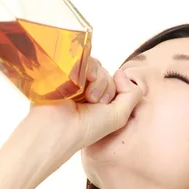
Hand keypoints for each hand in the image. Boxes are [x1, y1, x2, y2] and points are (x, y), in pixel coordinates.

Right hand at [19, 56, 142, 161]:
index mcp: (97, 99)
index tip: (103, 105)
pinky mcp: (62, 70)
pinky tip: (76, 84)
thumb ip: (132, 94)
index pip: (114, 81)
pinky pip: (82, 59)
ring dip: (95, 81)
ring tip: (84, 97)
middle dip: (105, 87)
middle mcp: (84, 88)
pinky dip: (84, 70)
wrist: (56, 129)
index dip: (114, 90)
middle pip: (105, 72)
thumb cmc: (86, 128)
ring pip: (95, 65)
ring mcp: (72, 79)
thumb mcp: (118, 116)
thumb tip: (120, 71)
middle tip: (92, 102)